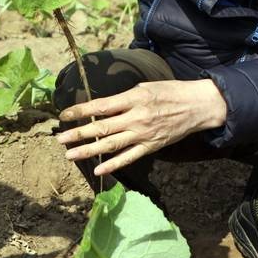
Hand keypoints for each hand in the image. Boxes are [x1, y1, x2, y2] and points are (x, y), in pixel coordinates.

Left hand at [55, 79, 226, 175]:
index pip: (100, 106)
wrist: (197, 106)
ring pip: (111, 145)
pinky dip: (113, 165)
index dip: (80, 111)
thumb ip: (123, 99)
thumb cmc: (169, 92)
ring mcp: (143, 134)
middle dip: (78, 134)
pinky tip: (98, 170)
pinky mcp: (151, 147)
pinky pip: (129, 158)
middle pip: (101, 128)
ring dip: (89, 151)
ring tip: (70, 155)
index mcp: (133, 98)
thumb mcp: (144, 87)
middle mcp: (136, 117)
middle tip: (60, 139)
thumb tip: (101, 108)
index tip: (64, 114)